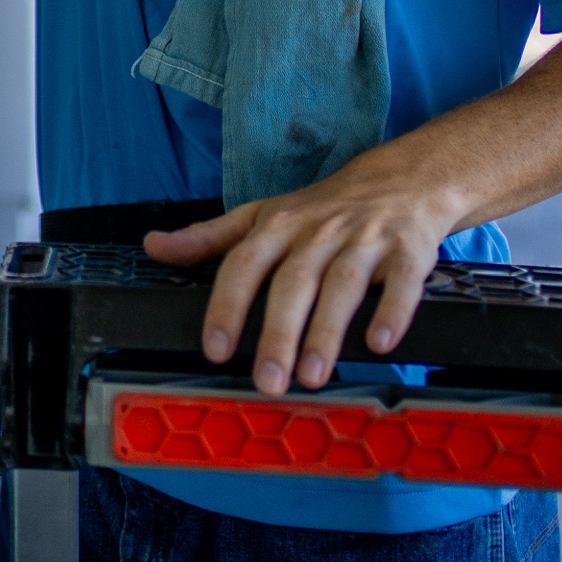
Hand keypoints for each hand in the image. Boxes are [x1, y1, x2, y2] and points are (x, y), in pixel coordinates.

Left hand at [143, 145, 465, 395]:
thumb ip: (208, 238)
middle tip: (267, 382)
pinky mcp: (409, 250)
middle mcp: (318, 232)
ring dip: (327, 331)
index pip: (244, 264)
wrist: (401, 179)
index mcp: (278, 225)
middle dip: (278, 333)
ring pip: (343, 284)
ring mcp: (365, 240)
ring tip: (313, 376)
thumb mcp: (262, 215)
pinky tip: (380, 343)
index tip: (214, 350)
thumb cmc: (323, 209)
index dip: (227, 306)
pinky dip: (393, 311)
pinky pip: (402, 281)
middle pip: (293, 282)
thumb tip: (153, 247)